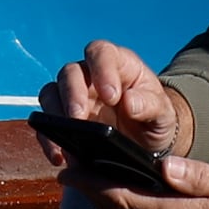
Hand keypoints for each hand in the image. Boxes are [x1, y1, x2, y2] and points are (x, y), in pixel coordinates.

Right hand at [35, 40, 191, 164]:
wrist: (146, 144)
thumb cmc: (155, 119)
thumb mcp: (163, 114)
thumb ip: (151, 105)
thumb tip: (129, 102)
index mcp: (117, 65)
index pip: (102, 53)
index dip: (102, 69)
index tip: (111, 96)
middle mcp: (90, 76)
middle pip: (70, 72)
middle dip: (73, 94)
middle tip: (80, 118)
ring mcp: (73, 97)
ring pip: (51, 93)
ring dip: (56, 114)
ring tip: (66, 137)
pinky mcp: (63, 120)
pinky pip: (45, 123)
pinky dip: (48, 139)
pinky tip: (60, 156)